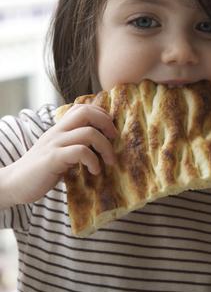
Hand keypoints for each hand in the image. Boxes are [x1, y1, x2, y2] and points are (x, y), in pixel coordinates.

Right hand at [3, 104, 117, 205]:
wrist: (14, 184)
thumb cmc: (40, 171)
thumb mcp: (59, 151)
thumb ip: (74, 145)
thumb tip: (100, 145)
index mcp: (59, 128)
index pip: (82, 107)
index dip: (101, 114)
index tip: (110, 131)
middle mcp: (57, 131)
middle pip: (86, 112)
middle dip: (106, 123)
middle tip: (114, 139)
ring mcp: (55, 144)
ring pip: (88, 133)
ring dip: (105, 148)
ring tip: (108, 161)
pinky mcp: (53, 158)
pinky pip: (80, 151)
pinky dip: (93, 161)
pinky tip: (94, 171)